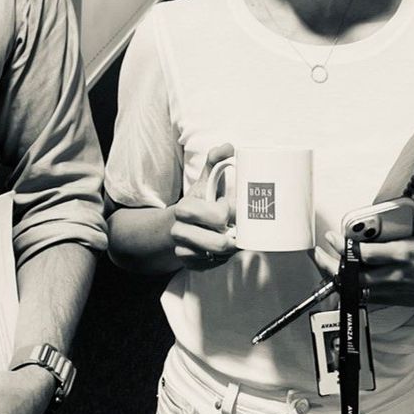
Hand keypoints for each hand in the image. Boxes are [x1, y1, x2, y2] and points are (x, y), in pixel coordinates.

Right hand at [170, 143, 237, 270]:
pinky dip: (220, 258)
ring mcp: (182, 250)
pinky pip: (212, 266)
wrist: (179, 223)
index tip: (229, 207)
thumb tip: (228, 147)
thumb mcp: (206, 179)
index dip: (229, 212)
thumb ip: (215, 161)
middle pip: (219, 243)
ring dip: (227, 248)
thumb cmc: (200, 200)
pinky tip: (219, 248)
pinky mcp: (188, 264)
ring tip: (228, 237)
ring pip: (217, 256)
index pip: (218, 215)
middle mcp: (179, 230)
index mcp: (185, 207)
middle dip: (232, 236)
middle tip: (234, 227)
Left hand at [314, 207, 413, 309]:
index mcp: (404, 253)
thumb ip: (408, 213)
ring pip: (356, 287)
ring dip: (336, 277)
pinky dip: (348, 286)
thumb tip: (385, 208)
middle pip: (355, 274)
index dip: (345, 246)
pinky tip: (338, 275)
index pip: (366, 253)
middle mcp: (395, 274)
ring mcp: (392, 290)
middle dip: (332, 264)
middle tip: (318, 252)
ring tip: (322, 262)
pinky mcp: (390, 299)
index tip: (332, 236)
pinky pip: (363, 295)